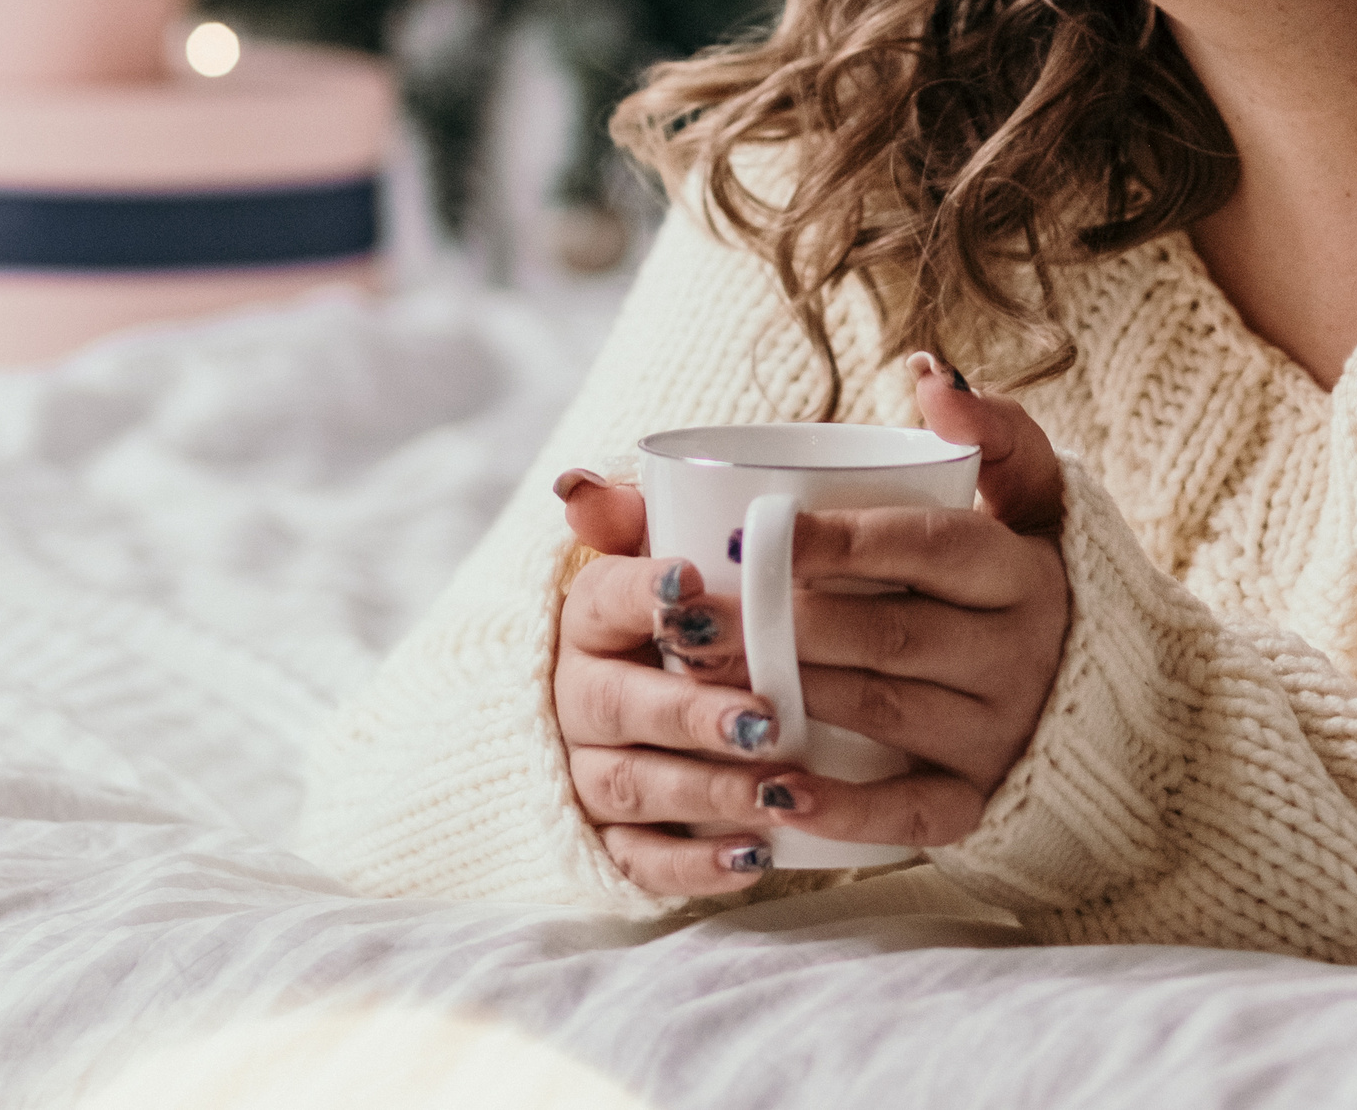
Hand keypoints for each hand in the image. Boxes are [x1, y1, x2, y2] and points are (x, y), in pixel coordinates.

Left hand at [547, 355, 1072, 892]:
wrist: (1096, 682)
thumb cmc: (1014, 566)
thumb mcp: (1020, 492)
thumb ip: (982, 429)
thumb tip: (927, 369)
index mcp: (1016, 568)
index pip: (924, 547)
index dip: (839, 541)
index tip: (752, 531)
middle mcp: (1017, 651)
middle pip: (888, 634)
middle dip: (779, 623)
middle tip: (686, 616)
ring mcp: (1000, 731)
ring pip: (885, 710)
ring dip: (789, 699)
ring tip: (697, 683)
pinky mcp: (983, 797)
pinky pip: (916, 814)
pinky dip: (847, 814)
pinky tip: (777, 799)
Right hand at [551, 535, 791, 896]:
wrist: (639, 697)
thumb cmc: (671, 615)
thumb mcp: (654, 554)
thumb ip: (632, 515)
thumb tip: (579, 488)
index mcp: (588, 618)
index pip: (601, 599)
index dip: (643, 593)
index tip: (694, 585)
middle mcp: (576, 696)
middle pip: (616, 706)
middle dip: (691, 715)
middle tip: (764, 718)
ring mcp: (588, 771)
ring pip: (632, 786)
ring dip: (707, 792)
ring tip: (780, 791)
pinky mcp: (612, 841)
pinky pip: (642, 862)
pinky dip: (696, 868)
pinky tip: (756, 859)